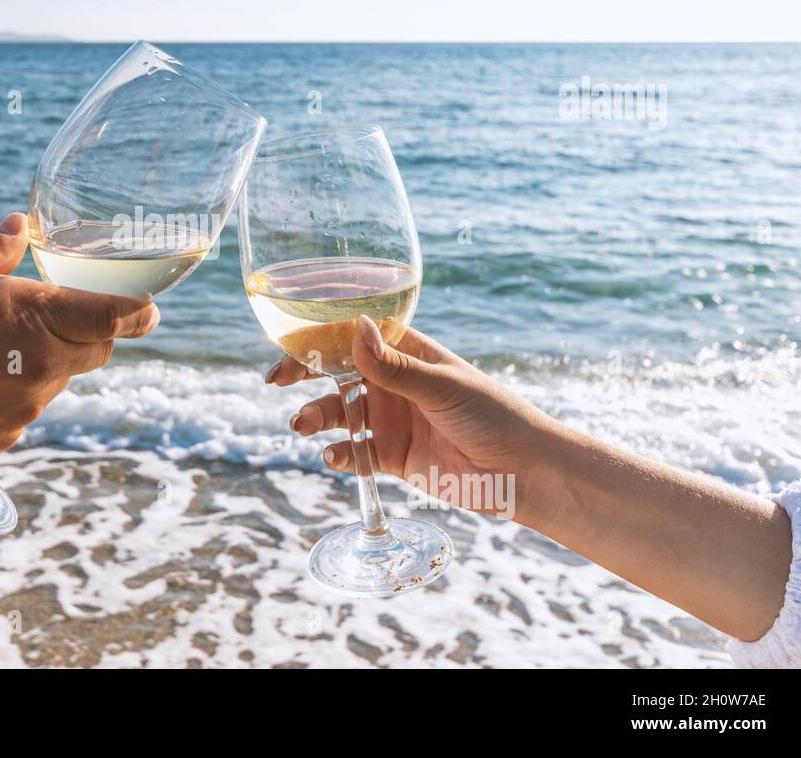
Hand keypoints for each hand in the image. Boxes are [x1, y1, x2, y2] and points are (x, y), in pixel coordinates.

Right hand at [0, 212, 159, 490]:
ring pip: (55, 382)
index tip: (149, 309)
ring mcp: (21, 412)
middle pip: (94, 351)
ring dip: (38, 364)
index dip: (140, 312)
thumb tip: (20, 227)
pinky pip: (21, 412)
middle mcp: (37, 368)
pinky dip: (7, 395)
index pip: (115, 316)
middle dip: (84, 332)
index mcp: (27, 315)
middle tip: (50, 316)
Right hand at [267, 316, 565, 522]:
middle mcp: (393, 383)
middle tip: (276, 382)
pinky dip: (339, 455)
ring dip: (316, 417)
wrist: (524, 472)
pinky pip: (355, 453)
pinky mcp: (391, 457)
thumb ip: (395, 366)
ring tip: (303, 427)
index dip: (317, 339)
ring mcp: (390, 419)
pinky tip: (334, 458)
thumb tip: (355, 329)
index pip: (352, 336)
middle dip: (303, 375)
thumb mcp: (442, 386)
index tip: (289, 347)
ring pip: (339, 413)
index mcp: (406, 353)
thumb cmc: (494, 415)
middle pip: (335, 373)